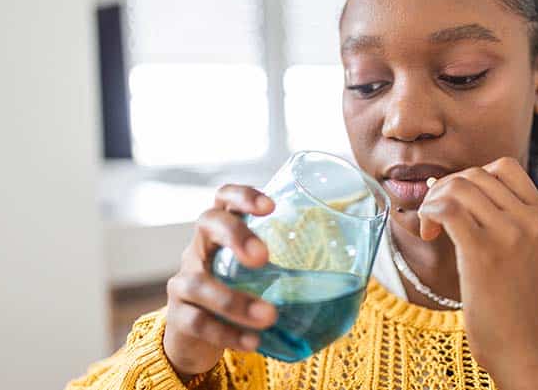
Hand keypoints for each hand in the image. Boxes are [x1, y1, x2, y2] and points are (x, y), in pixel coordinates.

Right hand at [163, 185, 277, 378]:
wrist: (196, 336)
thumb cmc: (240, 293)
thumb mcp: (261, 274)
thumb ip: (296, 271)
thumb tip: (359, 280)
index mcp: (222, 232)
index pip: (225, 197)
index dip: (243, 196)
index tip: (271, 205)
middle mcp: (199, 249)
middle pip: (207, 222)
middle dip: (235, 235)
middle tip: (263, 258)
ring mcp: (184, 281)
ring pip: (199, 282)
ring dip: (235, 301)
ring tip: (268, 316)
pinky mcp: (178, 316)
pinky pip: (199, 322)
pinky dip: (227, 333)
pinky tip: (252, 342)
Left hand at [417, 158, 537, 389]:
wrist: (521, 347)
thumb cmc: (513, 302)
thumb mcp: (526, 251)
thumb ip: (509, 218)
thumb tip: (460, 185)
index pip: (505, 167)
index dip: (473, 177)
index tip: (459, 202)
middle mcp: (530, 220)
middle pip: (475, 174)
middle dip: (446, 189)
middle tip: (437, 217)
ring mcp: (509, 234)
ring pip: (458, 186)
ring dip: (434, 201)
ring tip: (432, 228)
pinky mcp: (483, 251)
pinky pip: (446, 208)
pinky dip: (429, 213)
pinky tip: (430, 233)